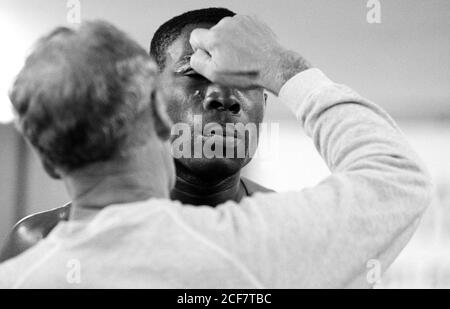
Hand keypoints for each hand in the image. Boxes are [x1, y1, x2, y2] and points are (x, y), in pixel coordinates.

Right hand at [189, 15, 310, 94]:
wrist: (274, 66)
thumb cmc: (248, 73)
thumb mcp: (215, 75)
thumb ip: (198, 62)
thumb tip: (195, 55)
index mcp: (214, 37)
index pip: (195, 36)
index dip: (200, 49)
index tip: (210, 57)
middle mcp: (226, 25)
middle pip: (213, 34)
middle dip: (218, 46)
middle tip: (231, 61)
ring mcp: (240, 21)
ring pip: (227, 30)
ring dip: (231, 41)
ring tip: (243, 56)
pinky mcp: (252, 20)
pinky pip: (240, 27)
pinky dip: (243, 37)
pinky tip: (250, 49)